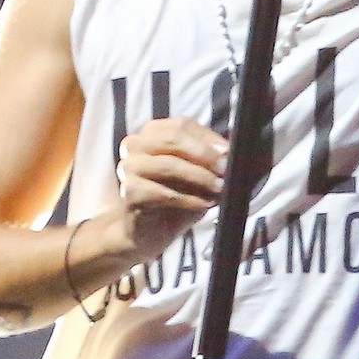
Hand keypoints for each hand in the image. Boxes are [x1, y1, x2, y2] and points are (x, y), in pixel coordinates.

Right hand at [112, 117, 227, 261]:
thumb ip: (210, 161)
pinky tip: (205, 204)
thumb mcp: (198, 175)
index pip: (182, 125)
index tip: (229, 152)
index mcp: (152, 133)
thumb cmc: (175, 199)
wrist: (148, 233)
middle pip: (173, 139)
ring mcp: (128, 168)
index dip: (208, 138)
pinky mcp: (129, 193)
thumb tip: (230, 153)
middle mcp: (135, 145)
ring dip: (200, 177)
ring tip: (220, 188)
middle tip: (225, 168)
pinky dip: (188, 199)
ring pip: (168, 165)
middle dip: (204, 155)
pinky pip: (163, 193)